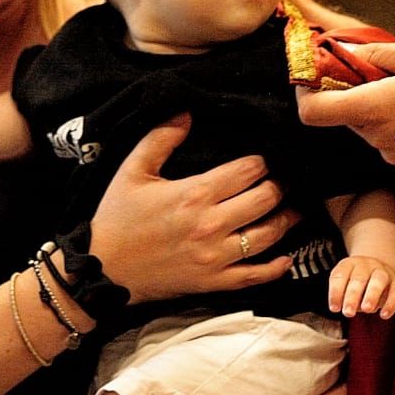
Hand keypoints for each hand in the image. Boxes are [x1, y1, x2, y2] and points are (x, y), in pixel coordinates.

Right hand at [90, 115, 300, 303]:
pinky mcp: (213, 283)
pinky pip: (254, 276)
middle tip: (282, 182)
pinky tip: (286, 257)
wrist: (102, 269)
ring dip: (285, 220)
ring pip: (267, 236)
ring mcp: (215, 257)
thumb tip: (186, 111)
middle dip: (278, 187)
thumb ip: (161, 138)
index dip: (263, 162)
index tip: (266, 159)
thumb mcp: (133, 170)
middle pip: (265, 200)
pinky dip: (275, 267)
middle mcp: (211, 225)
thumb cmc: (117, 217)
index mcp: (194, 194)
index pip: (248, 170)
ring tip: (292, 210)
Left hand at [295, 40, 394, 169]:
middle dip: (348, 88)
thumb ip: (379, 55)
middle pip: (340, 113)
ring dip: (373, 102)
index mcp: (374, 109)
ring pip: (364, 123)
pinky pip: (385, 135)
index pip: (312, 112)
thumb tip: (347, 53)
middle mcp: (376, 137)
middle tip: (373, 64)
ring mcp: (392, 153)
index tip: (313, 72)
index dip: (304, 91)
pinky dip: (391, 117)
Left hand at [329, 254, 394, 318]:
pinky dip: (391, 304)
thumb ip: (344, 297)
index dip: (336, 292)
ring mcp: (384, 272)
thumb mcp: (346, 286)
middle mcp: (366, 265)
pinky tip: (384, 315)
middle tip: (348, 313)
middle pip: (359, 278)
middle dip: (353, 296)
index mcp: (350, 264)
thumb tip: (347, 309)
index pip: (340, 276)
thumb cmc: (357, 283)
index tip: (334, 308)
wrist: (378, 269)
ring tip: (366, 309)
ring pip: (379, 280)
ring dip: (372, 295)